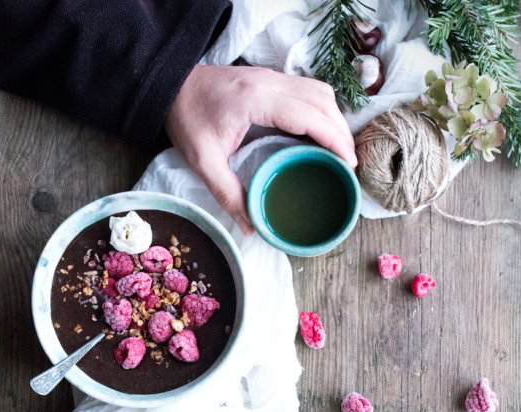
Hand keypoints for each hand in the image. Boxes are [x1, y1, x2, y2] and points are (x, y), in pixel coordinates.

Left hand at [165, 65, 356, 235]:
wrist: (171, 85)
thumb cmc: (186, 118)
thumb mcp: (203, 162)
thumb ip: (228, 194)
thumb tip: (252, 226)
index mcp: (256, 100)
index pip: (310, 115)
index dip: (335, 139)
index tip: (349, 163)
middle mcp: (270, 82)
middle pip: (323, 101)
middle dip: (341, 132)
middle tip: (348, 164)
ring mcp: (271, 76)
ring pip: (320, 91)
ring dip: (334, 118)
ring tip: (339, 149)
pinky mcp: (270, 78)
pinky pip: (308, 89)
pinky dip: (322, 110)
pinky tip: (319, 131)